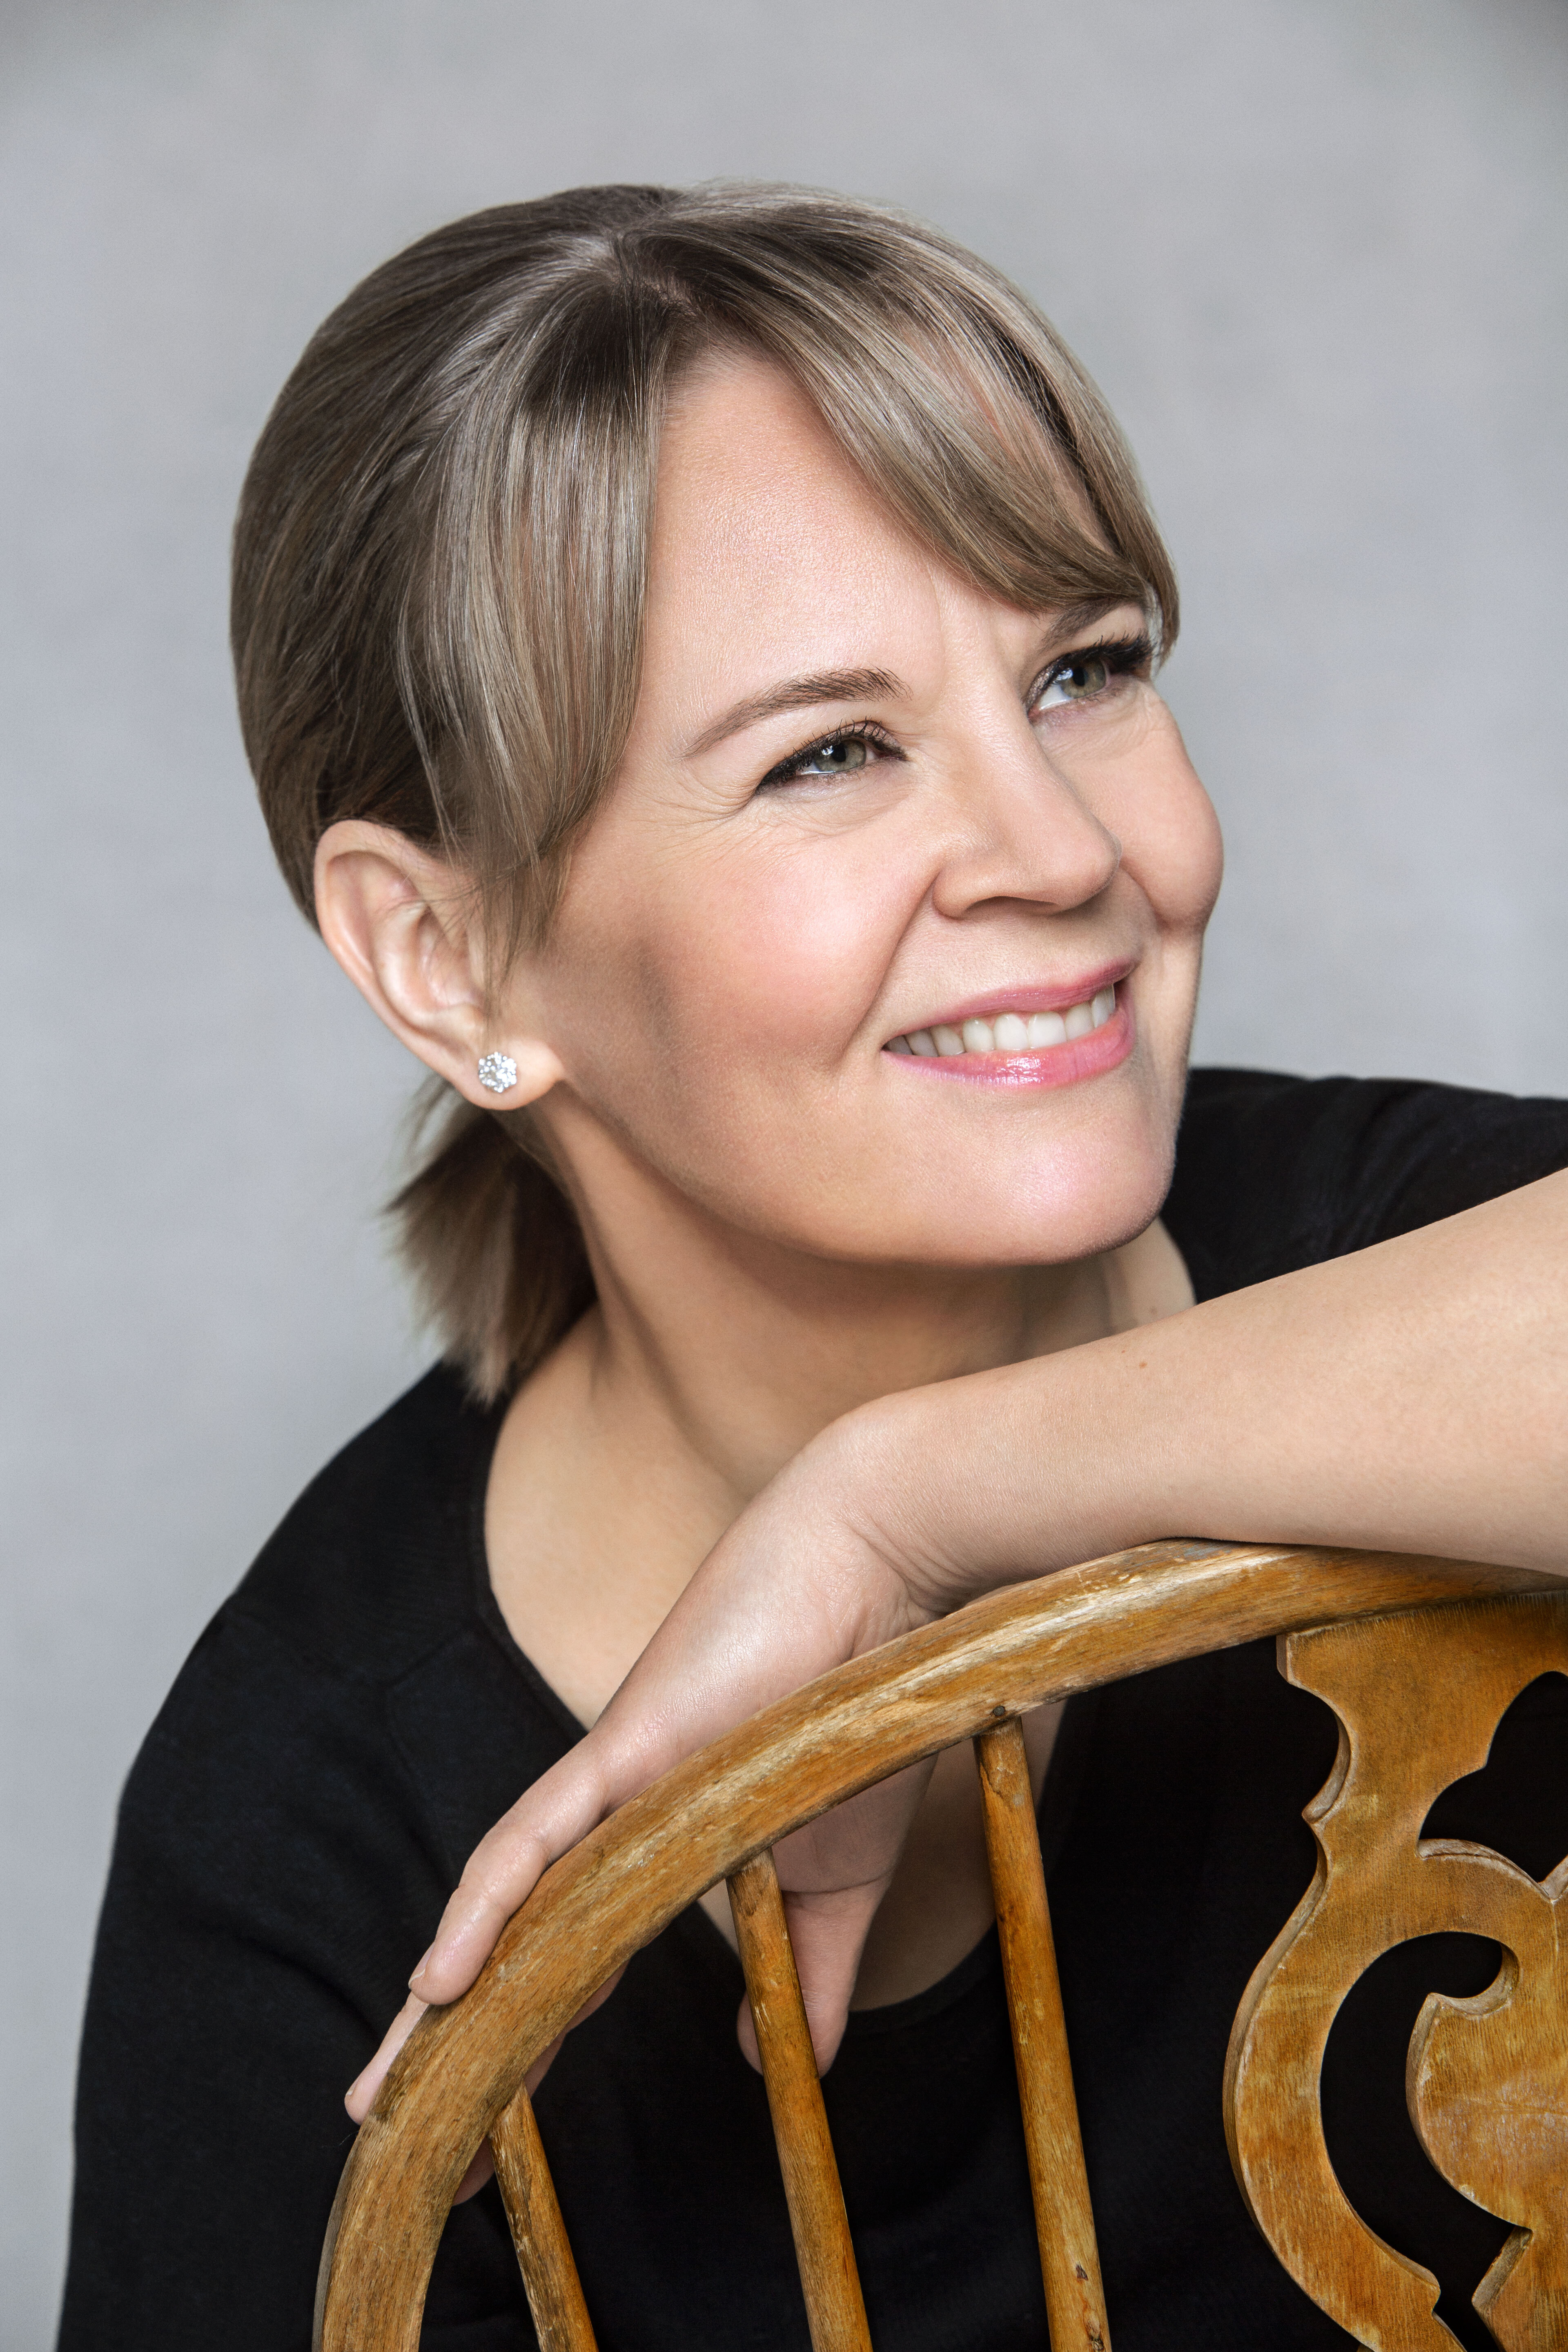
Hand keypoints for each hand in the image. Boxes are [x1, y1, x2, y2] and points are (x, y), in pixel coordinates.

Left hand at [346, 1410, 940, 2136]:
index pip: (566, 1970)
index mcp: (651, 1856)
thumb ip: (808, 1972)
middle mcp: (609, 1828)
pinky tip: (437, 1981)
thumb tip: (785, 2067)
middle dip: (448, 2053)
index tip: (475, 2148)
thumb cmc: (855, 1709)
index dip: (518, 2052)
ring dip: (439, 2008)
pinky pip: (535, 1838)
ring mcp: (610, 1789)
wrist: (875, 1576)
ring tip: (380, 2099)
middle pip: (511, 1954)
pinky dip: (484, 1906)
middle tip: (386, 2144)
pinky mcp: (624, 1751)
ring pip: (503, 1909)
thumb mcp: (842, 1878)